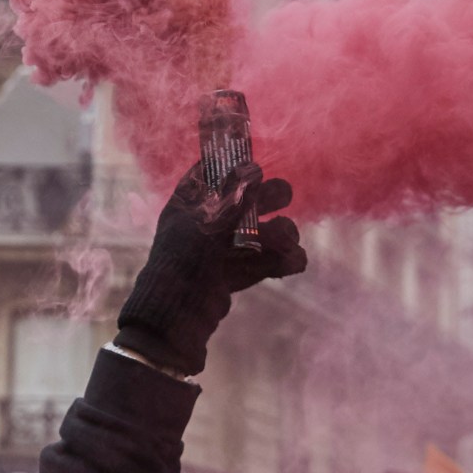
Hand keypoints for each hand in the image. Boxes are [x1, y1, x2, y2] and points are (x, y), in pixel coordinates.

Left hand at [112, 171, 305, 376]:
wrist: (177, 312)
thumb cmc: (186, 257)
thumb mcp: (208, 220)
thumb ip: (233, 195)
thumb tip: (253, 168)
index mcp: (188, 203)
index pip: (208, 174)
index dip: (231, 164)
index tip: (254, 160)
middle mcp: (205, 223)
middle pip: (243, 202)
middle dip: (267, 198)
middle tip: (285, 196)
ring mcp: (220, 249)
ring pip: (257, 233)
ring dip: (278, 234)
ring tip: (288, 241)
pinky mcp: (233, 274)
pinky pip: (260, 261)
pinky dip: (279, 261)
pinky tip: (294, 261)